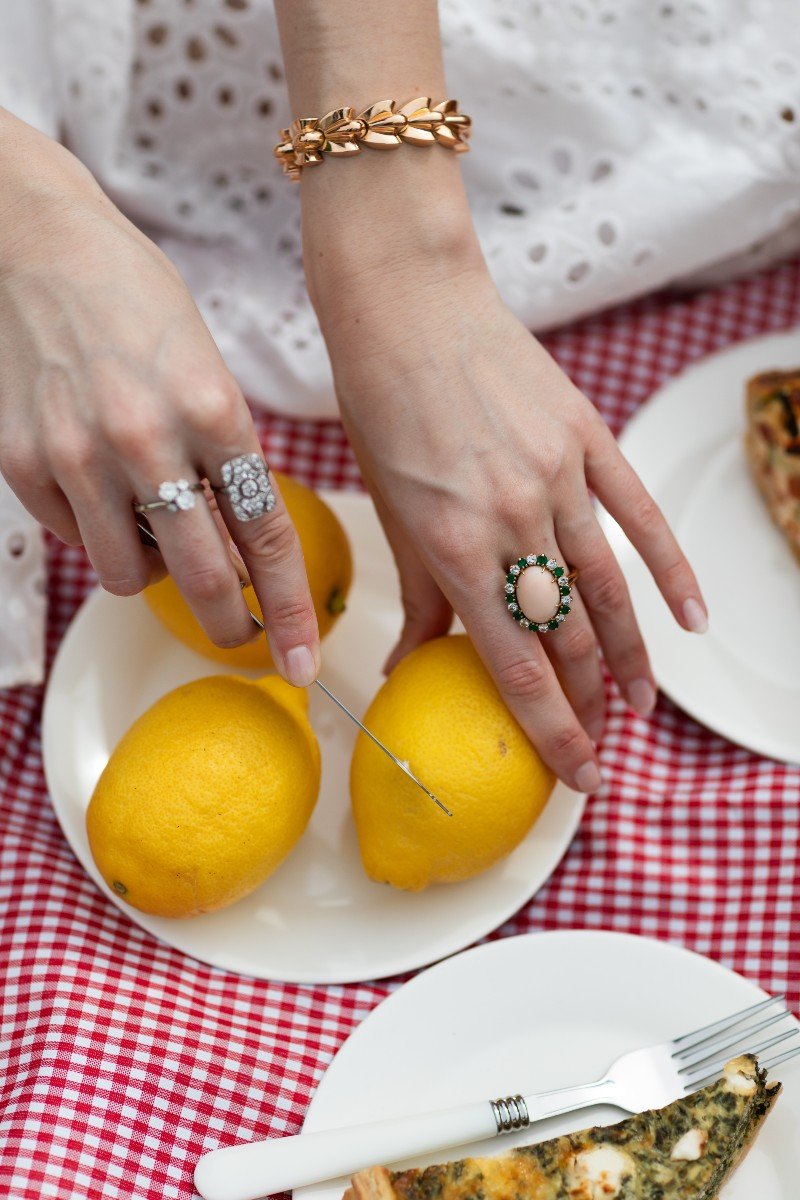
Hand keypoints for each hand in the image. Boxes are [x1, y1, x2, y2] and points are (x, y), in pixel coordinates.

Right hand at [0, 110, 319, 686]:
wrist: (38, 245)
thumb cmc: (139, 304)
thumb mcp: (209, 371)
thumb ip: (227, 458)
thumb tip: (236, 549)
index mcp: (213, 409)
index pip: (265, 535)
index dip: (290, 609)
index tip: (304, 659)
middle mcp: (147, 439)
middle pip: (203, 579)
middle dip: (230, 626)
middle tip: (242, 636)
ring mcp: (78, 455)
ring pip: (128, 577)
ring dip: (153, 572)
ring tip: (157, 528)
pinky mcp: (23, 464)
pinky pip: (75, 541)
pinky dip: (99, 533)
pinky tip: (102, 489)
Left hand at [306, 181, 706, 791]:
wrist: (408, 306)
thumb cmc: (382, 410)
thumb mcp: (388, 510)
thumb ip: (417, 596)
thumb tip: (411, 667)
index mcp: (453, 546)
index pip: (514, 664)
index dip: (550, 729)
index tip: (574, 774)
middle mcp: (513, 520)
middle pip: (567, 637)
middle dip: (588, 705)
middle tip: (601, 748)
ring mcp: (557, 478)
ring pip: (607, 589)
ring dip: (630, 658)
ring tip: (641, 706)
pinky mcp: (585, 439)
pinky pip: (638, 516)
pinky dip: (669, 570)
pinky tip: (690, 619)